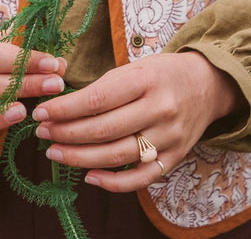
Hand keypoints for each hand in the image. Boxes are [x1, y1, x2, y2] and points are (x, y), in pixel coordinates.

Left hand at [31, 51, 244, 191]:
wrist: (208, 84)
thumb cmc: (162, 73)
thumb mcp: (135, 68)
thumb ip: (104, 87)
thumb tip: (63, 107)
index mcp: (146, 80)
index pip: (97, 99)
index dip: (65, 109)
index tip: (41, 112)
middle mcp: (160, 109)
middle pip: (104, 130)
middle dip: (66, 134)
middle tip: (42, 132)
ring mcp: (169, 137)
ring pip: (117, 156)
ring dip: (80, 158)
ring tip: (54, 152)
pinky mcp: (176, 158)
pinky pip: (140, 179)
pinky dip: (112, 182)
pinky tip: (88, 176)